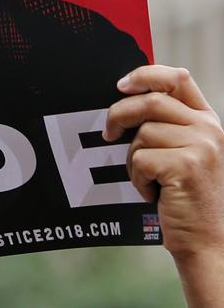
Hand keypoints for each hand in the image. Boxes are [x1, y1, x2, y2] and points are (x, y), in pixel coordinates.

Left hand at [105, 65, 223, 306]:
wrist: (207, 242)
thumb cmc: (185, 196)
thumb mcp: (184, 151)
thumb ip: (168, 123)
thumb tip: (124, 95)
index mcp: (207, 119)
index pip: (178, 77)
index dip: (146, 74)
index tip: (121, 85)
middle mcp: (208, 128)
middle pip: (151, 100)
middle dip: (120, 114)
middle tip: (109, 133)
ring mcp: (201, 146)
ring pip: (143, 133)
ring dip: (133, 158)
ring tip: (147, 178)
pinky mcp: (186, 166)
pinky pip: (141, 158)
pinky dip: (137, 178)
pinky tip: (152, 193)